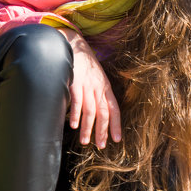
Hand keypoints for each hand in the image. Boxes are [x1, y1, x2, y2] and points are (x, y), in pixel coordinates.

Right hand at [57, 27, 120, 147]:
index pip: (114, 109)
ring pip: (90, 111)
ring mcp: (87, 85)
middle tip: (100, 145)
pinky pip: (77, 101)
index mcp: (106, 88)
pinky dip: (75, 114)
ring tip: (85, 141)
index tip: (117, 139)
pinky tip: (74, 126)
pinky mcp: (75, 82)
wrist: (74, 45)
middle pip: (103, 113)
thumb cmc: (85, 65)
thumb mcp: (97, 78)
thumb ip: (98, 94)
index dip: (116, 125)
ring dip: (88, 128)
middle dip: (102, 131)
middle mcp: (99, 88)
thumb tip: (97, 114)